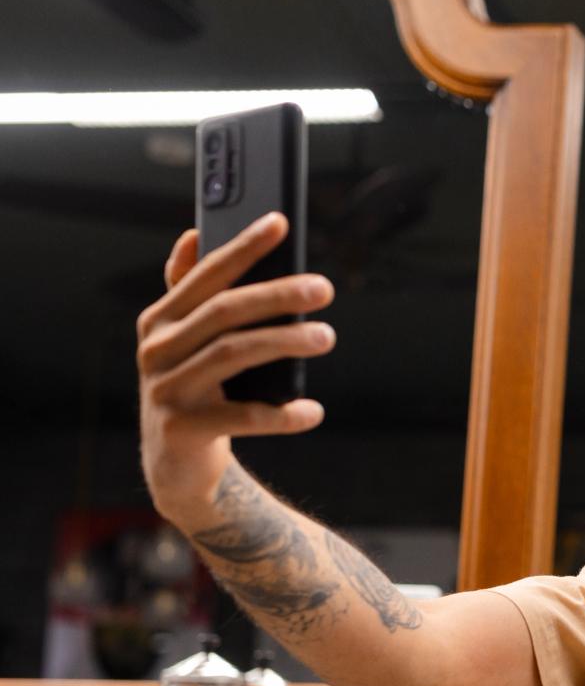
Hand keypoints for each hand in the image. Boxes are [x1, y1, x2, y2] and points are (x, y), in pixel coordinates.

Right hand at [136, 215, 335, 523]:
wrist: (177, 463)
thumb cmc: (195, 387)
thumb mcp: (186, 339)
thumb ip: (189, 291)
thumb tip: (192, 234)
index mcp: (160, 319)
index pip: (206, 275)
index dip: (242, 248)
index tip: (280, 222)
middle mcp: (156, 350)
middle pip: (224, 311)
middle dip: (277, 294)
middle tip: (324, 288)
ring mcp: (166, 390)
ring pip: (233, 354)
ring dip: (285, 342)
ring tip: (327, 336)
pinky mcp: (183, 428)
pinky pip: (242, 416)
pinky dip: (282, 414)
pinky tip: (312, 411)